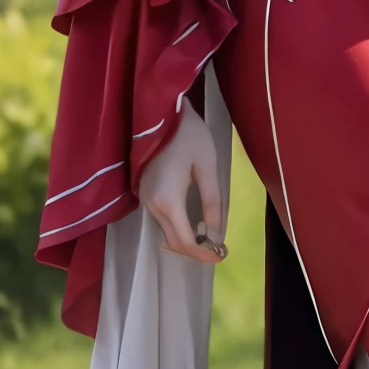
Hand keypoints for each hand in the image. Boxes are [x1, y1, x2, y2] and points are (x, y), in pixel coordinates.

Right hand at [138, 104, 224, 261]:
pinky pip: (162, 221)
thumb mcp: (208, 167)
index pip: (185, 241)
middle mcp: (152, 205)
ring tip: (211, 239)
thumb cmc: (189, 135)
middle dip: (197, 251)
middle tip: (219, 250)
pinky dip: (178, 229)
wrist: (161, 112)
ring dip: (187, 241)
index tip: (222, 256)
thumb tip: (216, 233)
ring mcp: (145, 199)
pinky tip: (195, 224)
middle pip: (173, 242)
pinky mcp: (145, 193)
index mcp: (168, 200)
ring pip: (166, 233)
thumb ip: (213, 202)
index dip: (204, 253)